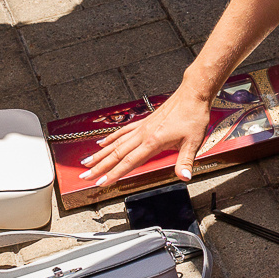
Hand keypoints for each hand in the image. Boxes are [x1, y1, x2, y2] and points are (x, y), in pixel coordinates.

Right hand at [80, 86, 213, 187]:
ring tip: (86, 162)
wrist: (192, 95)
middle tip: (85, 176)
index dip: (114, 174)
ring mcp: (142, 127)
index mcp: (152, 141)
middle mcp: (143, 134)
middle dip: (99, 167)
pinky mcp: (144, 122)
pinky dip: (111, 139)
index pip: (128, 162)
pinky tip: (102, 143)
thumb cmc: (193, 116)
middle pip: (116, 154)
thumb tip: (184, 177)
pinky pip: (123, 132)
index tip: (101, 182)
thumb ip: (185, 161)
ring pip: (116, 143)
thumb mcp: (193, 142)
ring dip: (100, 154)